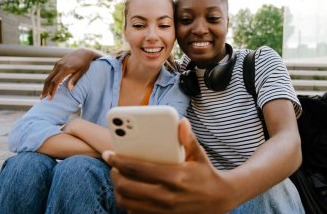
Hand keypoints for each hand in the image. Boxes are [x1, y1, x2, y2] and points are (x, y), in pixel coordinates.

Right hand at [40, 48, 99, 98]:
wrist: (83, 52)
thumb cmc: (85, 63)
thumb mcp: (82, 72)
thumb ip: (75, 80)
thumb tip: (69, 90)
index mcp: (66, 69)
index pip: (55, 82)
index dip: (52, 91)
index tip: (50, 98)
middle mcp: (59, 66)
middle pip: (48, 79)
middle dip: (45, 90)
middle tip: (42, 99)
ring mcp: (57, 64)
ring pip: (48, 76)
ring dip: (45, 86)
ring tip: (43, 94)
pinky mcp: (57, 63)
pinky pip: (51, 73)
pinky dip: (49, 81)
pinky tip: (49, 87)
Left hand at [102, 118, 235, 213]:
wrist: (217, 201)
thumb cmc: (205, 174)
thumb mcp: (199, 155)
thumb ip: (188, 138)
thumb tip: (181, 121)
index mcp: (175, 177)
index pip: (138, 169)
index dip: (119, 161)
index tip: (109, 155)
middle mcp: (167, 195)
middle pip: (128, 187)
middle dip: (115, 175)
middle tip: (113, 166)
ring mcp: (163, 210)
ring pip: (127, 203)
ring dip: (118, 190)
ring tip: (119, 178)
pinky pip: (135, 213)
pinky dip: (128, 203)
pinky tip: (130, 192)